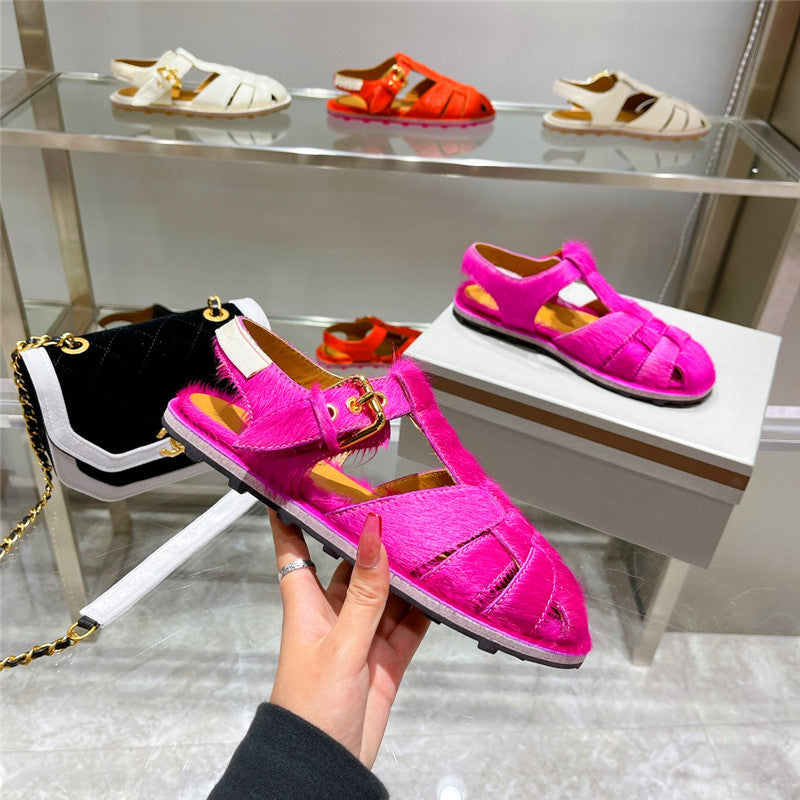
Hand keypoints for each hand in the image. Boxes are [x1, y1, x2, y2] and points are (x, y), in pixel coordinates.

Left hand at [268, 509, 429, 767]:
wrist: (325, 768)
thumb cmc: (309, 709)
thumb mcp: (341, 644)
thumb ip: (365, 592)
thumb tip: (374, 535)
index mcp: (306, 605)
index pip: (293, 548)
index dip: (294, 516)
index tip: (300, 485)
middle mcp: (333, 615)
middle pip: (352, 566)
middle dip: (372, 541)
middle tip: (397, 509)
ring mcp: (361, 636)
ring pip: (386, 593)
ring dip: (404, 574)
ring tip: (428, 542)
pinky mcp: (385, 659)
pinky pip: (408, 624)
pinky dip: (424, 609)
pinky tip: (439, 588)